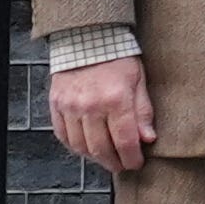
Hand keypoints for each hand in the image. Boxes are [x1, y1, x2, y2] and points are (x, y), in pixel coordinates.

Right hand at [48, 55, 154, 176]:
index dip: (131, 158)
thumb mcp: (138, 80)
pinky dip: (75, 146)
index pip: (125, 141)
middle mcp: (90, 106)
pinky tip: (86, 147)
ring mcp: (71, 107)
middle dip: (114, 163)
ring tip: (106, 158)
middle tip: (121, 166)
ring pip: (81, 146)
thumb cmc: (117, 57)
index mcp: (116, 100)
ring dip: (94, 157)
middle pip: (101, 149)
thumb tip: (147, 139)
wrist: (87, 38)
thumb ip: (143, 111)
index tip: (136, 163)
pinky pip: (63, 136)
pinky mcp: (56, 104)